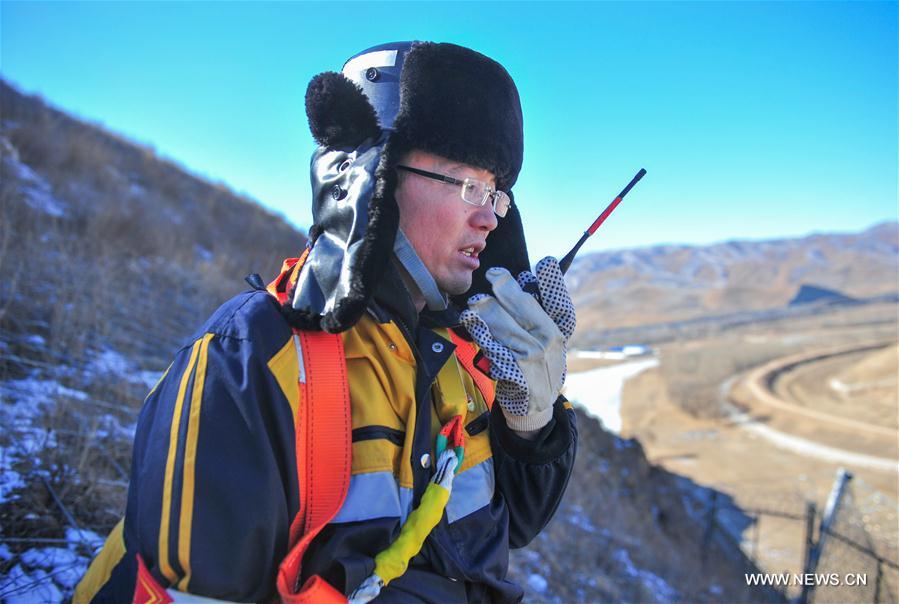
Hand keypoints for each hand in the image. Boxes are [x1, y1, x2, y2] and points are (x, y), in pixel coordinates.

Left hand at [460, 257, 575, 432]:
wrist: (534, 406)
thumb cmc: (536, 363)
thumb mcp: (545, 338)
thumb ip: (537, 310)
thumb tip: (524, 276)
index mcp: (560, 330)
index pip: (559, 303)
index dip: (553, 283)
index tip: (544, 263)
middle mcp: (550, 343)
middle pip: (528, 311)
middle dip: (509, 290)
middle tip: (494, 274)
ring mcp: (533, 359)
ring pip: (508, 329)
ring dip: (489, 312)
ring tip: (476, 302)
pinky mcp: (516, 375)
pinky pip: (495, 351)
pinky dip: (483, 336)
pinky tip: (473, 324)